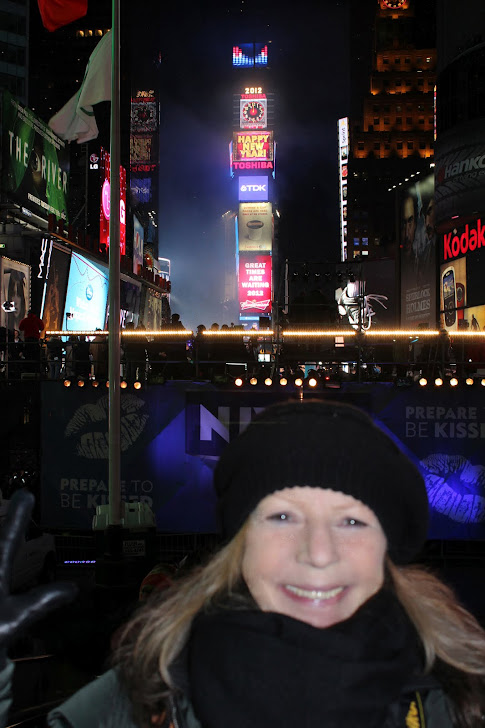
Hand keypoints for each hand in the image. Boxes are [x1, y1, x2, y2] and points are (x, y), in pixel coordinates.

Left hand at [0, 490, 77, 662]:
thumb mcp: (16, 620)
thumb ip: (42, 601)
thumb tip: (73, 588)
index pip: (8, 539)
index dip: (19, 516)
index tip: (26, 493)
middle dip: (7, 528)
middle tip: (19, 504)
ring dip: (4, 546)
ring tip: (6, 530)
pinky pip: (1, 580)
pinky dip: (8, 580)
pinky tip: (2, 583)